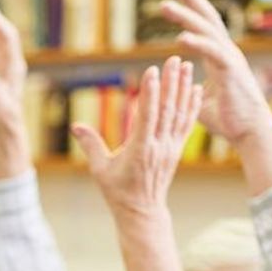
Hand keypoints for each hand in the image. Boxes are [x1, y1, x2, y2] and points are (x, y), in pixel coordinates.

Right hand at [73, 59, 202, 218]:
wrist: (142, 211)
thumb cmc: (117, 191)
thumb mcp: (99, 170)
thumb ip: (90, 145)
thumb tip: (76, 126)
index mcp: (140, 150)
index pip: (147, 116)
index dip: (150, 93)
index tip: (152, 71)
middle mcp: (159, 146)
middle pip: (167, 109)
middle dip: (170, 83)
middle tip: (174, 59)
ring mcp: (170, 147)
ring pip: (179, 113)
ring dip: (183, 88)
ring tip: (187, 66)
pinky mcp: (177, 149)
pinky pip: (186, 123)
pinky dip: (192, 105)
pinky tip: (196, 89)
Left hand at [161, 0, 271, 145]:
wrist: (249, 131)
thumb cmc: (227, 119)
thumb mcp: (198, 101)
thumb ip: (186, 89)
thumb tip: (175, 85)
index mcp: (218, 56)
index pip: (203, 25)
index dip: (190, 7)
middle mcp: (225, 51)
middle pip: (206, 18)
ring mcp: (230, 59)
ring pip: (206, 30)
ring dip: (185, 16)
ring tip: (164, 5)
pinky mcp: (231, 71)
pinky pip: (212, 53)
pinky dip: (197, 43)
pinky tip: (180, 37)